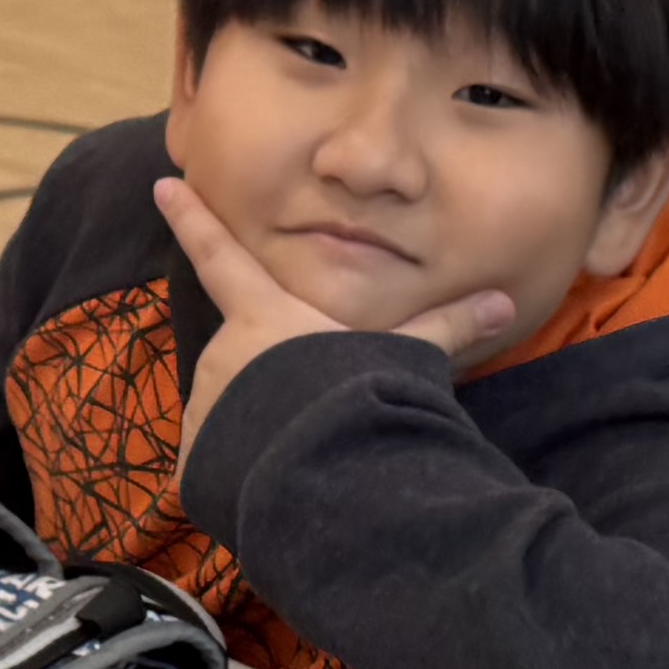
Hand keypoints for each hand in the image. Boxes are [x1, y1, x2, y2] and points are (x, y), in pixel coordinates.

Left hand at [148, 173, 515, 464]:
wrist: (320, 468)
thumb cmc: (355, 393)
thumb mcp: (405, 355)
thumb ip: (445, 327)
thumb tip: (505, 302)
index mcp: (264, 316)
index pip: (221, 256)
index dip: (192, 219)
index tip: (163, 185)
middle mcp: (224, 355)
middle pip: (243, 358)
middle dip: (269, 377)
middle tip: (311, 405)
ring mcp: (205, 409)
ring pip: (230, 411)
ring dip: (259, 424)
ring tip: (304, 450)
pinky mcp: (196, 464)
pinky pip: (218, 463)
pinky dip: (242, 470)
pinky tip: (277, 483)